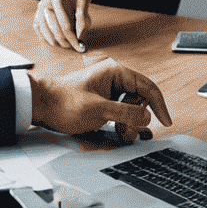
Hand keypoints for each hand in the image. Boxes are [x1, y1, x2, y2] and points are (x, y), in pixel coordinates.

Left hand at [29, 57, 171, 138]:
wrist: (40, 106)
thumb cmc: (65, 103)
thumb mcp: (98, 110)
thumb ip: (126, 113)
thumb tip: (147, 118)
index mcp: (116, 72)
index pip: (148, 87)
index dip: (159, 105)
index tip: (166, 122)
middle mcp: (114, 79)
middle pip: (140, 100)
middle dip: (137, 119)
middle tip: (128, 135)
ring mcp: (108, 90)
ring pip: (130, 108)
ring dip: (128, 123)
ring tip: (119, 134)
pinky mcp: (102, 101)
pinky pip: (120, 112)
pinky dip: (120, 123)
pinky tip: (115, 132)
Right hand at [35, 0, 89, 50]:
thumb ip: (83, 16)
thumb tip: (81, 36)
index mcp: (59, 1)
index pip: (66, 27)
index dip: (74, 40)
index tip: (82, 48)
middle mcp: (46, 5)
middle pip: (56, 32)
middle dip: (67, 43)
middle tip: (76, 46)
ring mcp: (39, 9)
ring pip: (46, 33)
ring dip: (58, 42)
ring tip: (68, 43)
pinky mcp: (37, 11)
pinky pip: (39, 29)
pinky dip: (46, 37)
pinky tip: (55, 40)